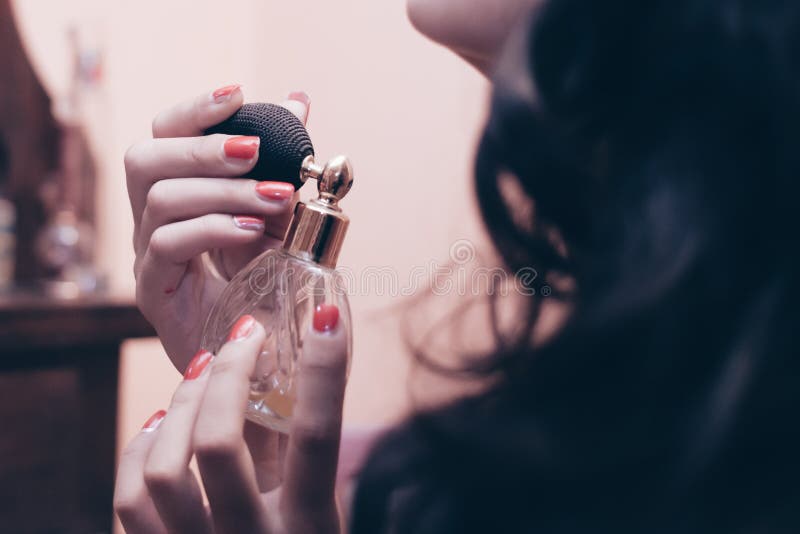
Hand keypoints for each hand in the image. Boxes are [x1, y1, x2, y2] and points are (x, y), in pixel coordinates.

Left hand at [114, 305, 346, 533]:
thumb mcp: (317, 518)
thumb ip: (300, 458)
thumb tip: (293, 376)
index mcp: (307, 532)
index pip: (317, 440)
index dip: (325, 373)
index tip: (328, 318)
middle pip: (218, 444)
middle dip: (227, 373)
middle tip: (243, 335)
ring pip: (162, 468)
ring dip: (181, 405)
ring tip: (202, 371)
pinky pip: (130, 499)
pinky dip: (141, 448)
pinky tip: (161, 421)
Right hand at [125, 85, 310, 370]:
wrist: (257, 350)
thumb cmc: (263, 279)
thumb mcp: (281, 214)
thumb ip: (282, 163)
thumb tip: (298, 102)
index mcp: (178, 192)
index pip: (165, 135)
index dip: (194, 111)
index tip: (237, 94)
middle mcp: (152, 219)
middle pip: (145, 159)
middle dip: (203, 147)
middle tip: (254, 150)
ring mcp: (148, 255)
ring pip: (159, 199)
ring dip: (223, 190)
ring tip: (273, 197)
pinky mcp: (154, 291)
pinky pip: (168, 244)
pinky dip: (213, 228)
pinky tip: (252, 231)